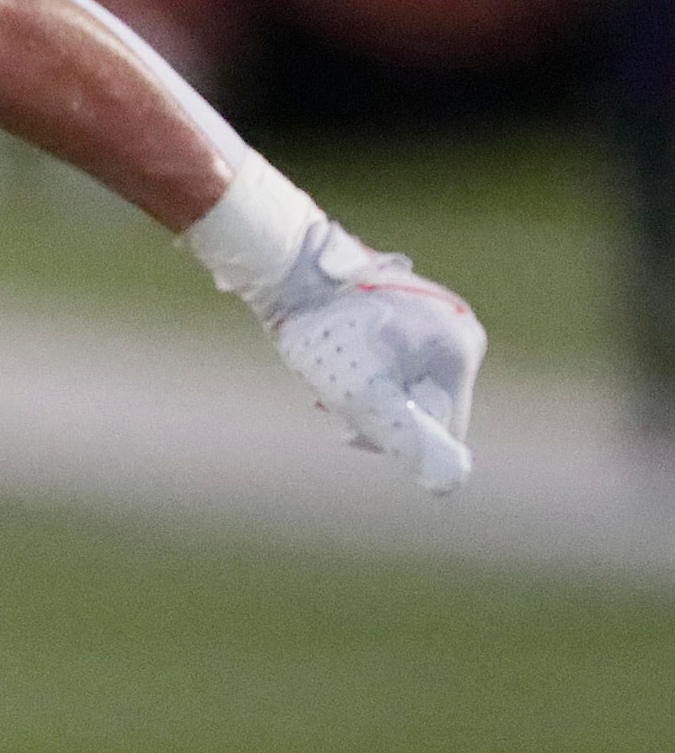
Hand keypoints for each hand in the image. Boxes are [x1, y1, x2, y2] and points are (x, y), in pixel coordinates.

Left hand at [256, 220, 486, 494]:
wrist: (291, 266)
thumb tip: (449, 486)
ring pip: (405, 384)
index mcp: (461, 351)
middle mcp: (460, 329)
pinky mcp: (408, 307)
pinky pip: (395, 359)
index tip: (346, 421)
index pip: (445, 429)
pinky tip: (331, 359)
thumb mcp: (365, 397)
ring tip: (324, 379)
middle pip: (424, 405)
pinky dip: (363, 369)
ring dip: (363, 395)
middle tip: (327, 402)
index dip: (395, 440)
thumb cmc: (326, 333)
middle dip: (376, 415)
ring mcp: (435, 315)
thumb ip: (408, 440)